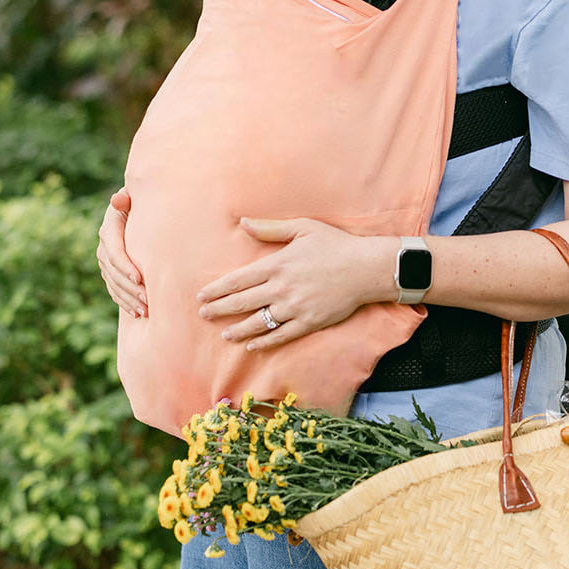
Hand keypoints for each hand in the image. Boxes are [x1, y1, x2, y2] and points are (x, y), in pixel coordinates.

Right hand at [96, 188, 147, 316]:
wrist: (137, 211)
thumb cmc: (142, 202)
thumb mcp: (135, 197)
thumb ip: (127, 199)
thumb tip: (118, 200)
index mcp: (109, 229)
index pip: (114, 251)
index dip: (125, 266)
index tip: (139, 279)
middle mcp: (104, 247)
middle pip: (114, 272)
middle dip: (130, 288)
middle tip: (148, 299)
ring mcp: (106, 261)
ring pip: (114, 284)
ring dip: (129, 299)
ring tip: (145, 311)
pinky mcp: (111, 272)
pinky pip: (115, 290)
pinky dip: (125, 302)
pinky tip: (137, 313)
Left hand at [197, 218, 393, 348]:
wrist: (366, 268)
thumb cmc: (335, 245)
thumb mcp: (302, 227)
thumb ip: (270, 228)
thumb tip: (243, 223)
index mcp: (277, 264)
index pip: (238, 280)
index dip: (217, 289)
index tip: (202, 295)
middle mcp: (281, 288)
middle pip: (242, 303)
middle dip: (219, 310)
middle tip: (203, 315)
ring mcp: (295, 308)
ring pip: (258, 323)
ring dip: (238, 330)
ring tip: (224, 334)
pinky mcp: (309, 322)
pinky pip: (281, 335)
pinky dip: (265, 341)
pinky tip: (252, 345)